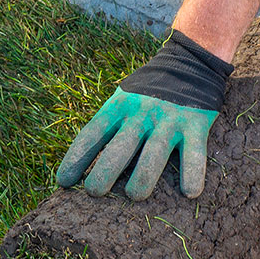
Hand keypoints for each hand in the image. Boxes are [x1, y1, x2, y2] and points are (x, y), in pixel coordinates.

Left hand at [55, 33, 231, 199]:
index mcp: (119, 106)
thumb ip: (108, 126)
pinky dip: (192, 173)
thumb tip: (81, 164)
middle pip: (120, 146)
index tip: (63, 181)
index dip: (76, 157)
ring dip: (143, 176)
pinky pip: (195, 153)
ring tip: (134, 195)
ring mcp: (169, 119)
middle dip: (105, 170)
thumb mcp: (122, 100)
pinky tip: (189, 193)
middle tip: (93, 192)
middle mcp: (142, 113)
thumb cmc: (146, 92)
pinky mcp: (196, 125)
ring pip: (154, 152)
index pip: (93, 133)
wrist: (189, 63)